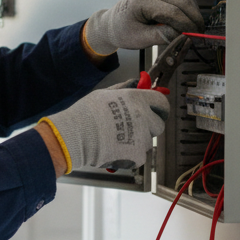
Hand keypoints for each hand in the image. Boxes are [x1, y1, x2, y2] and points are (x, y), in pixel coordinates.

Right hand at [39, 87, 168, 173]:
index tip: (156, 111)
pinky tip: (115, 149)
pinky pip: (139, 155)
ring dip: (138, 141)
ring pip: (147, 141)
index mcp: (138, 100)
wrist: (77, 136)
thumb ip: (125, 89)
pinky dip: (130, 155)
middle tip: (134, 127)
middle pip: (158, 124)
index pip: (162, 103)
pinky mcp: (137, 156)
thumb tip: (136, 83)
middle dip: (149, 126)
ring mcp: (142, 138)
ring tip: (117, 139)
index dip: (160, 108)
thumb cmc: (87, 114)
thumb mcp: (106, 94)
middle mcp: (144, 118)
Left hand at [83, 0, 204, 53]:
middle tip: (200, 35)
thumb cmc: (122, 30)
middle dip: (194, 19)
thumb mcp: (140, 39)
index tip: (194, 38)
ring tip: (195, 29)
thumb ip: (162, 36)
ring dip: (194, 12)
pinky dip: (189, 8)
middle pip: (184, 1)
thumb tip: (184, 36)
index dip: (187, 25)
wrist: (113, 23)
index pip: (173, 11)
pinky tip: (188, 20)